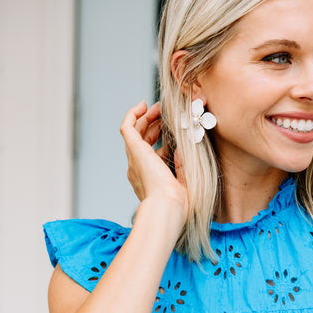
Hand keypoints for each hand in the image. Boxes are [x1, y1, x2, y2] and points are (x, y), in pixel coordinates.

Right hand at [119, 101, 187, 220]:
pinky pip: (128, 127)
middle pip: (142, 140)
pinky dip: (134, 114)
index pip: (152, 154)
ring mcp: (134, 159)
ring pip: (135, 132)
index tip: (170, 130)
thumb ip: (183, 167)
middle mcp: (138, 169)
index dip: (160, 139)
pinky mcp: (133, 150)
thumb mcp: (184, 183)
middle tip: (164, 113)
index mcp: (149, 179)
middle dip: (153, 125)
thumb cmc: (178, 204)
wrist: (167, 207)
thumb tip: (182, 148)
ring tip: (157, 107)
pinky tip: (144, 105)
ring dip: (146, 117)